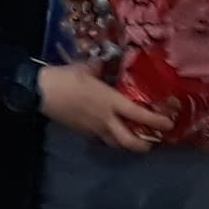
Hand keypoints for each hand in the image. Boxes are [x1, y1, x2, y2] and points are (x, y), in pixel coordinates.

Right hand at [39, 63, 170, 150]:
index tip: (169, 123)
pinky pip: (100, 138)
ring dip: (126, 144)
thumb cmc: (65, 78)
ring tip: (131, 139)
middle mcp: (106, 119)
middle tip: (150, 143)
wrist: (39, 92)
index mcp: (110, 102)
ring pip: (115, 143)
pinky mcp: (82, 132)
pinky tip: (108, 132)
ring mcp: (93, 128)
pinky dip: (108, 138)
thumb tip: (104, 62)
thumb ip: (98, 68)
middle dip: (143, 145)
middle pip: (130, 141)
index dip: (157, 121)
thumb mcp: (84, 68)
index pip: (140, 115)